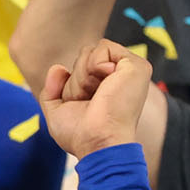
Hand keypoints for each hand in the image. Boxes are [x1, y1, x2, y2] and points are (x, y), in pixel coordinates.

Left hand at [35, 40, 153, 160]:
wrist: (98, 143)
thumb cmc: (81, 135)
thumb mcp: (58, 111)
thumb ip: (52, 89)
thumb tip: (58, 68)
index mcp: (108, 86)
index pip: (81, 66)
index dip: (73, 84)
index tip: (82, 104)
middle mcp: (121, 77)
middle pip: (84, 55)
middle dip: (76, 79)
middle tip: (88, 100)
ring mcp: (130, 70)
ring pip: (91, 51)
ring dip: (82, 76)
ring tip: (96, 95)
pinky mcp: (136, 66)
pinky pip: (104, 46)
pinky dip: (94, 65)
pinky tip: (106, 84)